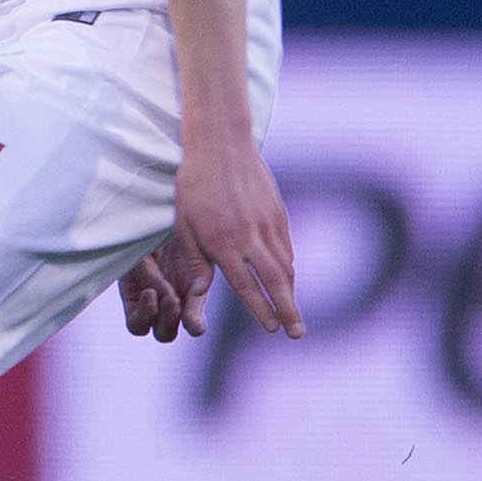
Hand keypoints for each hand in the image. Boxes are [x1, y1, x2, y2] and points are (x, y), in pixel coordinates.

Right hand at [117, 230, 216, 341]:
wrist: (164, 212)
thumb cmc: (145, 231)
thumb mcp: (139, 251)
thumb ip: (148, 275)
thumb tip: (165, 296)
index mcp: (135, 296)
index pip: (138, 325)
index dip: (143, 316)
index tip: (149, 292)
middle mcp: (158, 303)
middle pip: (162, 332)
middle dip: (161, 319)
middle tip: (165, 297)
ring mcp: (180, 298)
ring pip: (179, 327)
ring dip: (175, 318)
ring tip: (174, 299)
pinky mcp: (198, 289)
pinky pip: (197, 316)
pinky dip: (195, 320)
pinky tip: (194, 318)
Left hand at [174, 129, 299, 337]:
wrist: (220, 146)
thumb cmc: (192, 187)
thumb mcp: (184, 226)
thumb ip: (197, 262)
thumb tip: (200, 293)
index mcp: (223, 243)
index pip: (246, 286)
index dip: (260, 310)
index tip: (271, 329)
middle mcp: (250, 237)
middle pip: (275, 282)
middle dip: (288, 311)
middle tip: (297, 334)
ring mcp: (269, 224)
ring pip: (286, 266)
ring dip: (291, 292)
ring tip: (294, 313)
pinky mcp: (279, 212)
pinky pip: (287, 247)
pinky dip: (289, 267)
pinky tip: (288, 279)